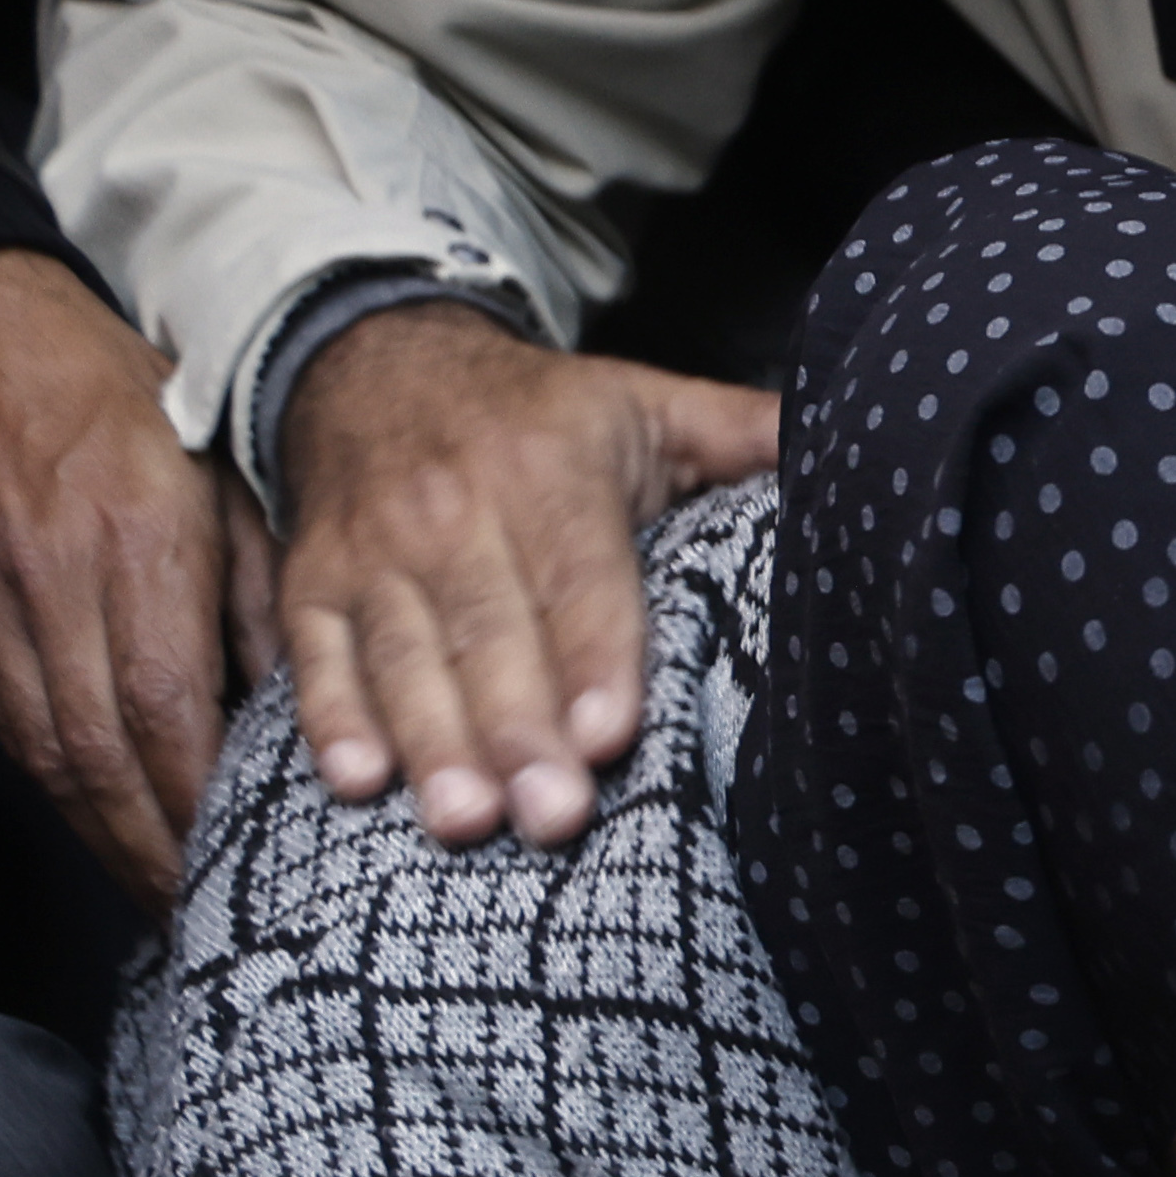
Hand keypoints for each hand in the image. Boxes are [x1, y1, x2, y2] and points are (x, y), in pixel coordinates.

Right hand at [0, 247, 273, 905]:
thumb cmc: (125, 401)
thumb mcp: (226, 477)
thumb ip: (268, 597)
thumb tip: (311, 710)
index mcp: (135, 539)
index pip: (166, 703)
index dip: (202, 800)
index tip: (248, 864)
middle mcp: (53, 578)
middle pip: (100, 752)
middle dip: (157, 851)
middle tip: (207, 919)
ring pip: (47, 753)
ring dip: (107, 842)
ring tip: (162, 901)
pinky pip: (9, 726)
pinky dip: (61, 794)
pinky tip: (106, 833)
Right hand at [273, 298, 772, 846]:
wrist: (368, 356)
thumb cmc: (534, 414)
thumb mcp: (639, 402)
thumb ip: (739, 434)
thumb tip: (860, 446)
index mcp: (547, 468)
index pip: (578, 576)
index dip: (594, 657)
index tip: (611, 735)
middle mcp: (453, 508)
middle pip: (490, 633)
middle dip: (519, 730)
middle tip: (552, 815)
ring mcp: (375, 550)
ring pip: (404, 655)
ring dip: (432, 742)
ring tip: (464, 820)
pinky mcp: (315, 582)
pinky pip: (318, 655)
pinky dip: (331, 719)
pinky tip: (358, 781)